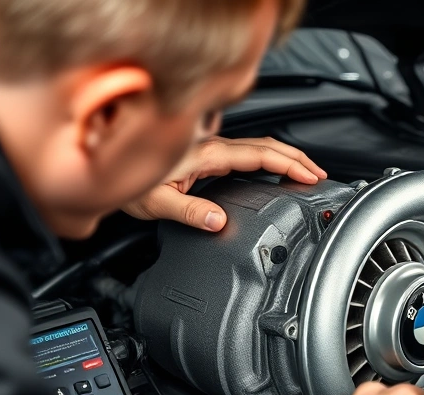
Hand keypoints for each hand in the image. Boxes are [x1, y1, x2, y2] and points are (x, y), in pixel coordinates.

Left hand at [123, 136, 326, 230]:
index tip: (311, 176)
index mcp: (205, 154)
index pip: (259, 154)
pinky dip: (267, 159)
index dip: (289, 164)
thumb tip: (218, 220)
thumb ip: (189, 211)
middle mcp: (209, 147)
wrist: (104, 169)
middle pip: (265, 145)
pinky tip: (272, 171)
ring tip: (304, 172)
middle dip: (297, 158)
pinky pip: (245, 152)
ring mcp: (208, 149)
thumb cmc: (126, 184)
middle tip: (320, 174)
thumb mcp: (155, 202)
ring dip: (284, 157)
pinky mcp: (204, 155)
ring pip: (257, 146)